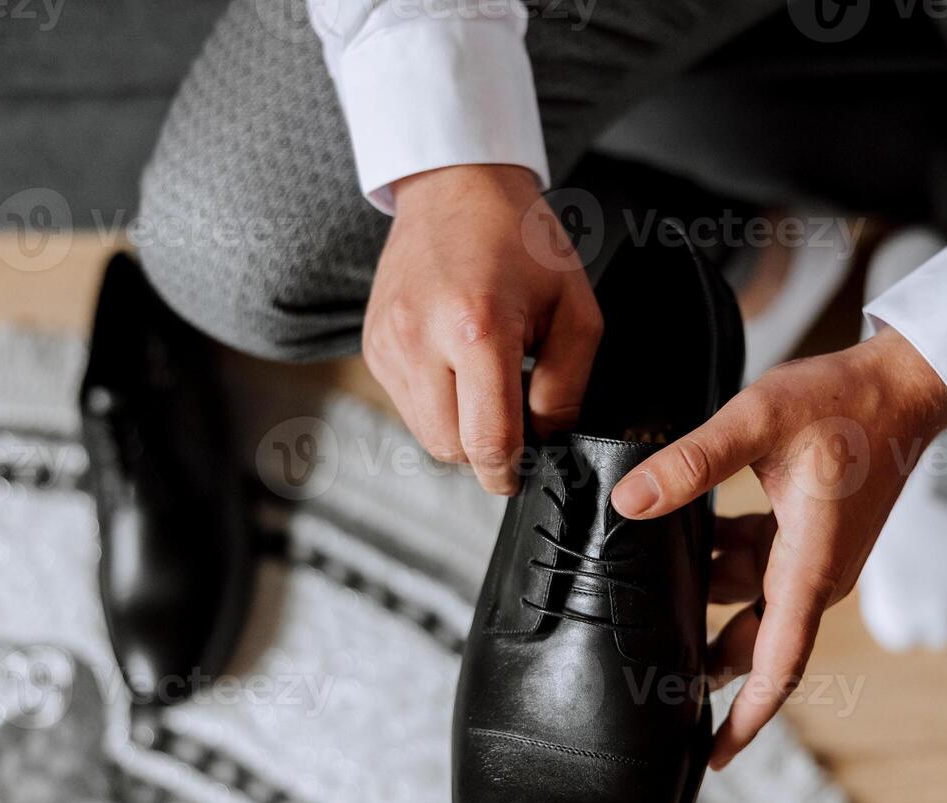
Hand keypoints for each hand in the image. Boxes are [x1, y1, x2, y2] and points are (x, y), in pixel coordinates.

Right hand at [364, 165, 602, 493]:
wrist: (455, 187)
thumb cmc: (521, 240)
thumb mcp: (575, 309)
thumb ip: (568, 386)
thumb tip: (547, 441)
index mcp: (477, 327)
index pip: (488, 440)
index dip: (511, 471)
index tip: (527, 472)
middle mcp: (420, 338)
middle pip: (451, 448)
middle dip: (488, 450)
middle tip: (516, 415)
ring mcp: (387, 344)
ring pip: (426, 434)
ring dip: (461, 428)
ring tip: (487, 381)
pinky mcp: (371, 346)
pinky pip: (408, 406)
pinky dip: (438, 404)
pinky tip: (458, 365)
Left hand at [610, 327, 946, 768]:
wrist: (901, 385)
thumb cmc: (845, 402)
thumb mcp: (760, 421)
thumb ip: (693, 462)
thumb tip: (628, 500)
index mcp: (809, 568)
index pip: (776, 664)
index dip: (744, 717)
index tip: (711, 758)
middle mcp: (812, 576)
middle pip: (752, 643)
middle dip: (704, 666)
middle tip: (646, 686)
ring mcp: (808, 559)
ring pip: (743, 599)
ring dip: (701, 599)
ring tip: (638, 599)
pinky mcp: (802, 537)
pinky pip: (750, 566)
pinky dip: (714, 562)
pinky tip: (671, 542)